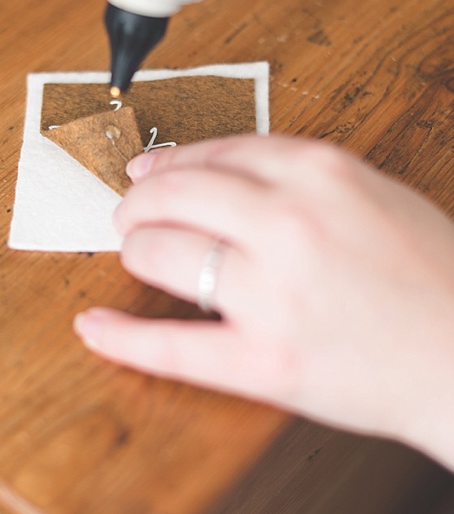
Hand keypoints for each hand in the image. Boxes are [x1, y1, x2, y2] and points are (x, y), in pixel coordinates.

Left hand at [74, 136, 453, 470]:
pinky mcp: (266, 361)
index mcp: (321, 172)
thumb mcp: (376, 193)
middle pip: (175, 194)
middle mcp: (289, 223)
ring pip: (163, 253)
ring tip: (137, 255)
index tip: (147, 169)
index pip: (215, 151)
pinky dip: (123, 336)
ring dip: (137, 251)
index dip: (170, 161)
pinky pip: (172, 346)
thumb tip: (220, 169)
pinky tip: (94, 326)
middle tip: (129, 214)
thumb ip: (301, 175)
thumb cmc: (435, 274)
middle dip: (140, 203)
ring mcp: (273, 293)